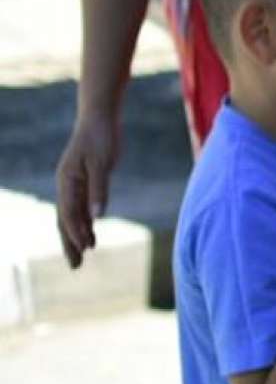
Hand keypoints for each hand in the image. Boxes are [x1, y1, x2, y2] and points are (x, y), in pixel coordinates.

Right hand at [56, 111, 120, 267]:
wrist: (99, 116)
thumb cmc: (102, 137)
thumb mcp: (103, 163)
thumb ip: (99, 190)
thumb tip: (96, 217)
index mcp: (67, 180)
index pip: (69, 212)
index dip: (75, 232)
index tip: (84, 249)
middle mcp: (66, 184)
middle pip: (65, 219)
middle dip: (69, 243)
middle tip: (75, 266)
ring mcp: (73, 183)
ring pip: (71, 215)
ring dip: (76, 236)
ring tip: (82, 256)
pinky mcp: (83, 181)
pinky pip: (79, 207)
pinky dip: (83, 223)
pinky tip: (90, 234)